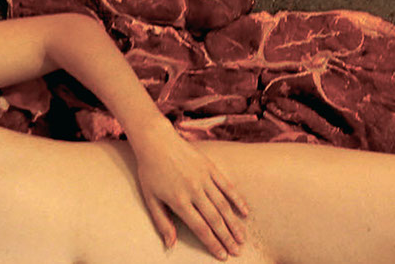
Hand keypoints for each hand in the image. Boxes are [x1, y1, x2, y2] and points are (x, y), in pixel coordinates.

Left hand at [132, 123, 249, 260]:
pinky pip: (227, 185)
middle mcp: (194, 190)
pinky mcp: (210, 167)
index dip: (212, 243)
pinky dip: (237, 199)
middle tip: (237, 251)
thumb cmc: (150, 171)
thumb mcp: (150, 198)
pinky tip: (245, 211)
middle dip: (227, 238)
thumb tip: (170, 244)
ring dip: (234, 223)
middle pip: (215, 219)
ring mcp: (204, 178)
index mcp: (179, 201)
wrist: (156, 141)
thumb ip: (162, 222)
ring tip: (242, 237)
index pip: (200, 228)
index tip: (222, 255)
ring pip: (223, 205)